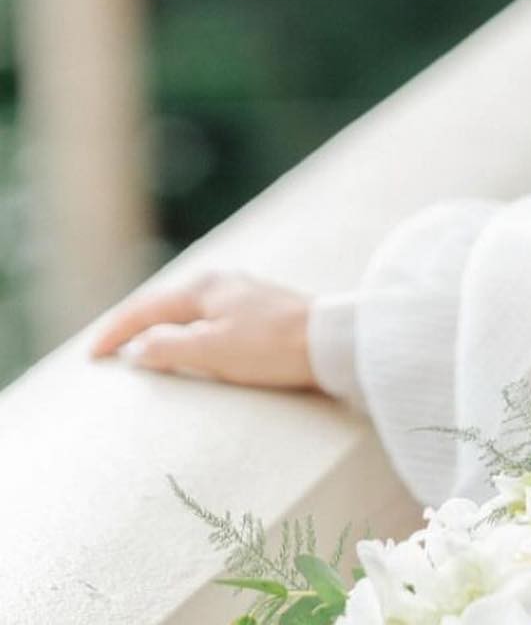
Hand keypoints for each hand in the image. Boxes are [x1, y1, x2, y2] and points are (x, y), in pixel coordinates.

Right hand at [86, 268, 317, 389]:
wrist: (331, 343)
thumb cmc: (272, 346)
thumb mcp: (213, 350)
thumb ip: (169, 347)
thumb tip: (135, 349)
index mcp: (205, 288)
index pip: (146, 308)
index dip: (116, 332)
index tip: (92, 356)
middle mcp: (221, 283)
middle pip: (164, 302)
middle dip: (133, 323)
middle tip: (106, 347)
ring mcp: (241, 294)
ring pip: (186, 309)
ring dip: (159, 325)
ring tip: (139, 345)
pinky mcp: (258, 310)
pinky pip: (206, 317)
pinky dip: (184, 329)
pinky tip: (188, 342)